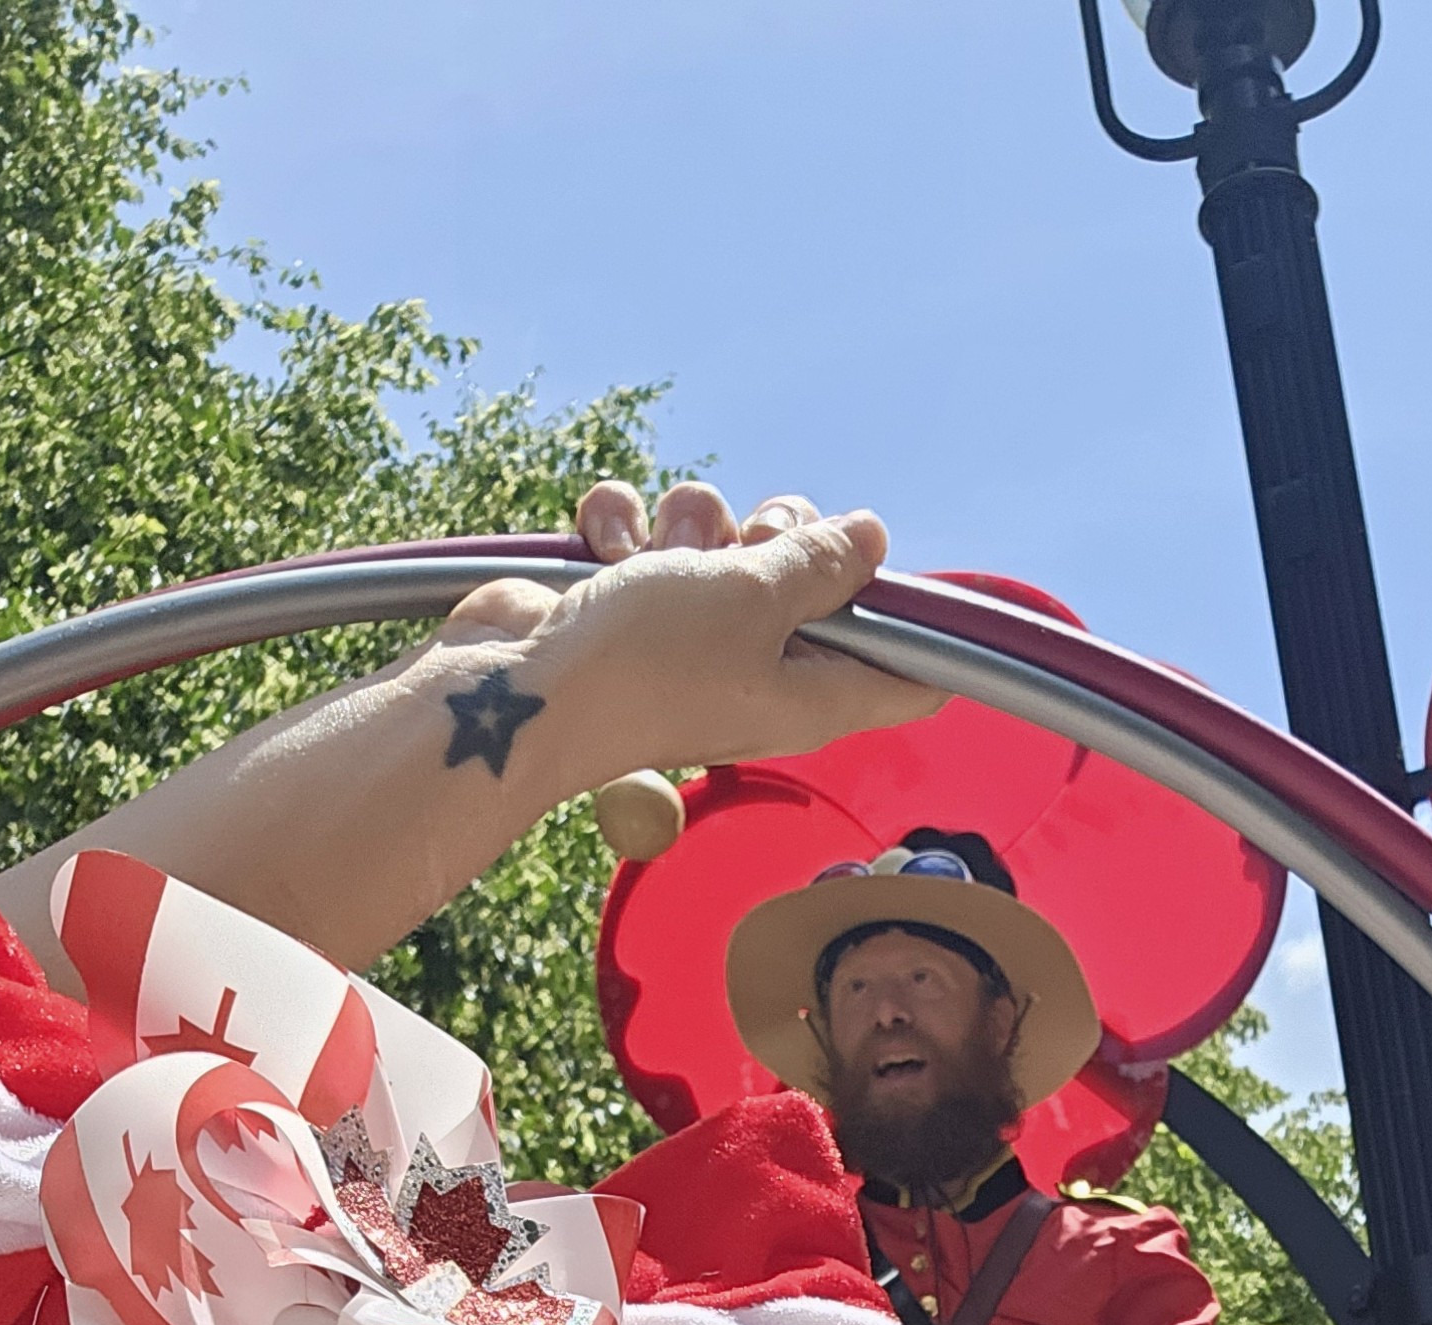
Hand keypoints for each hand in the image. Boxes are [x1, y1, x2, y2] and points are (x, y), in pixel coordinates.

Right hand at [486, 476, 937, 789]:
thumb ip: (819, 565)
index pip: (907, 675)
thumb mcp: (752, 598)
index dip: (915, 619)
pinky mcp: (631, 606)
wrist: (515, 689)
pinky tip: (605, 547)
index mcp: (813, 694)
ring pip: (726, 543)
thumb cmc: (644, 659)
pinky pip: (651, 537)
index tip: (893, 567)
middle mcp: (760, 668)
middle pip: (815, 580)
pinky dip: (626, 529)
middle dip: (785, 533)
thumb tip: (871, 538)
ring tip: (659, 553)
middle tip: (750, 544)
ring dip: (692, 523)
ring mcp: (693, 637)